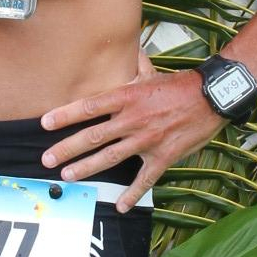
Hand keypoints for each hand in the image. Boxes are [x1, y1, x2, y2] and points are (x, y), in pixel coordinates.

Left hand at [39, 69, 221, 212]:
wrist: (211, 98)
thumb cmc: (180, 85)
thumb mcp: (152, 72)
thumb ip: (133, 66)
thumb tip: (124, 52)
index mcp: (128, 97)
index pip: (90, 106)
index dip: (65, 115)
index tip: (45, 123)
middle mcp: (133, 119)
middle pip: (93, 136)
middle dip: (67, 148)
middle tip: (47, 158)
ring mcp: (147, 140)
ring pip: (110, 157)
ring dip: (87, 168)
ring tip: (68, 176)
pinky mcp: (162, 156)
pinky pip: (144, 179)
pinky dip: (132, 194)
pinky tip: (120, 205)